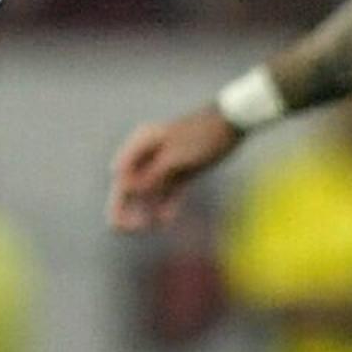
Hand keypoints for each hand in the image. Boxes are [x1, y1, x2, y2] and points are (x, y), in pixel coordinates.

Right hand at [107, 107, 242, 231]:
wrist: (233, 121)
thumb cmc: (201, 135)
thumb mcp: (175, 157)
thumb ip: (151, 175)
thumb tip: (127, 187)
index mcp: (142, 143)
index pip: (121, 174)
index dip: (118, 199)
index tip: (124, 219)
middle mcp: (149, 153)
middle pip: (131, 183)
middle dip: (124, 206)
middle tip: (122, 230)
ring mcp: (166, 162)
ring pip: (149, 190)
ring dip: (145, 207)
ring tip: (143, 228)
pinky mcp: (182, 169)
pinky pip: (169, 190)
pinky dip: (166, 204)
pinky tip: (164, 220)